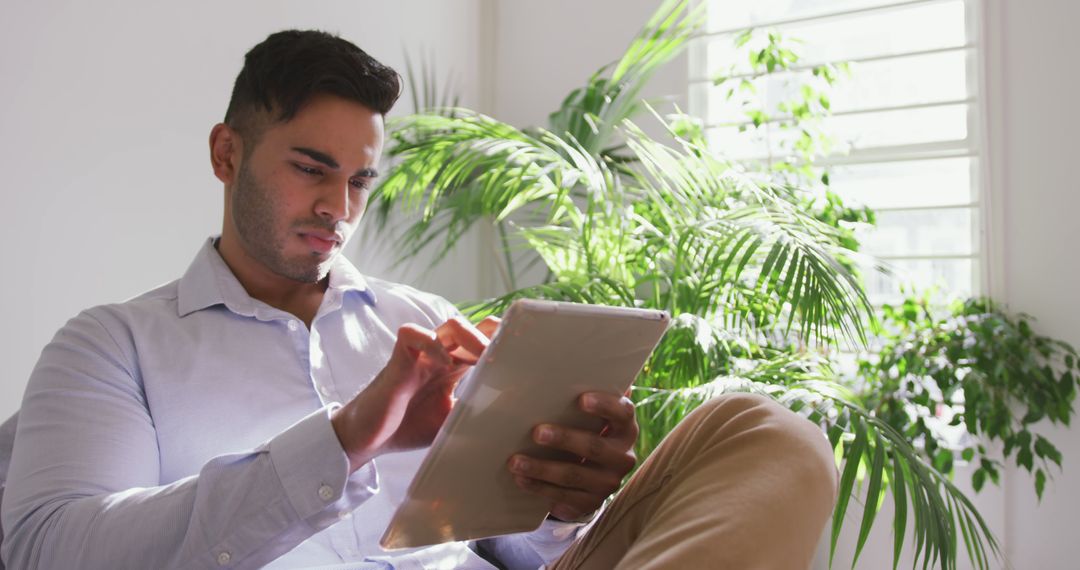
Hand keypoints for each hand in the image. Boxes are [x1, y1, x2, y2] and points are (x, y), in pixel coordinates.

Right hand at [332, 316, 499, 471]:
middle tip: (509, 356)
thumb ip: (476, 411)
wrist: (368, 440)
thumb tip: (513, 415)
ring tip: (482, 356)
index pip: (484, 343)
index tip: (525, 357)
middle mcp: (441, 355)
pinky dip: (432, 344)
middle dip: (494, 338)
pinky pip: (414, 333)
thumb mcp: (452, 422)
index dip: (503, 344)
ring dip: (471, 336)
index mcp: (455, 368)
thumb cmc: (408, 428)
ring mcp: (420, 354)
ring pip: (450, 324)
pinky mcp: (398, 358)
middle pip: (475, 328)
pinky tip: (444, 365)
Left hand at [508, 391, 637, 521]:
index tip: (581, 399)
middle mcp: (622, 456)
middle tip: (537, 432)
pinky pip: (563, 496)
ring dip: (542, 468)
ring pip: (574, 475)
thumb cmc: (584, 431)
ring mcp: (608, 482)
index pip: (622, 413)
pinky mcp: (591, 502)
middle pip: (594, 447)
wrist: (592, 477)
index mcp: (625, 428)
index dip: (604, 405)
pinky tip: (521, 478)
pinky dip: (539, 487)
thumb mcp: (587, 417)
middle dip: (564, 439)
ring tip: (515, 461)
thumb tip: (538, 362)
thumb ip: (578, 395)